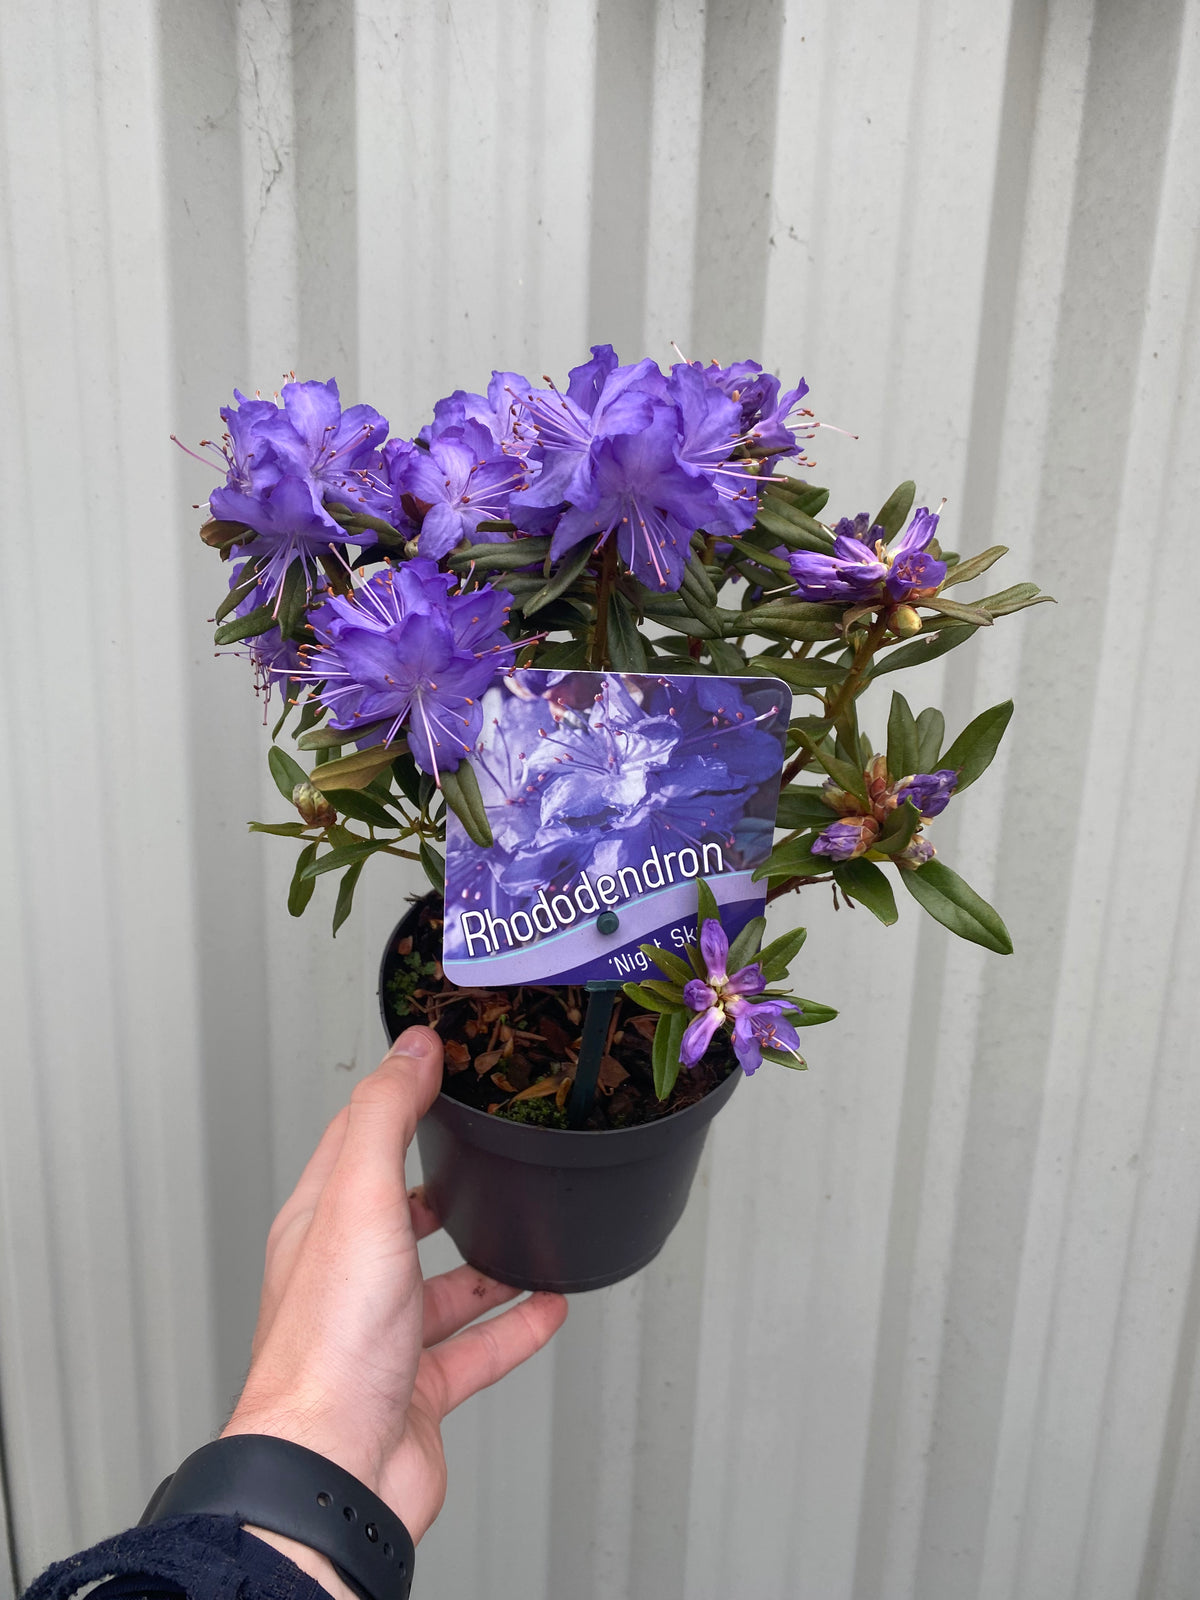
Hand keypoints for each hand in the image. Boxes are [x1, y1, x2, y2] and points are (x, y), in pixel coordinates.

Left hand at [221, 1025, 567, 1590]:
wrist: (335, 1470)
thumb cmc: (328, 1346)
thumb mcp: (360, 1199)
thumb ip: (386, 1116)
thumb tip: (412, 1047)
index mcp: (322, 1224)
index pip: (355, 1139)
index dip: (396, 1096)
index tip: (435, 1061)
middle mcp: (348, 1277)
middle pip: (400, 1212)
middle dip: (444, 1181)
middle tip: (486, 1148)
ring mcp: (382, 1336)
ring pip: (443, 1284)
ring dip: (487, 1259)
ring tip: (529, 1230)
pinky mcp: (417, 1388)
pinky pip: (475, 1349)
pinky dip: (514, 1327)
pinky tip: (547, 1308)